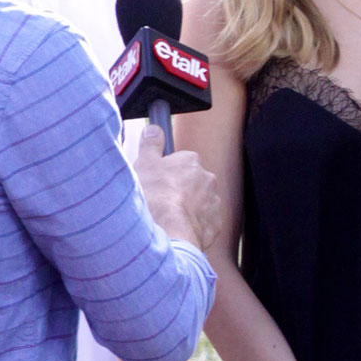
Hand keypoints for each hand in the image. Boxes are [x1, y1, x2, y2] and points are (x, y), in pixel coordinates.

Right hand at [136, 127, 220, 252]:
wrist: (168, 230)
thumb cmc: (155, 195)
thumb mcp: (145, 163)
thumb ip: (150, 144)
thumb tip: (154, 130)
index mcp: (191, 161)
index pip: (181, 161)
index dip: (167, 172)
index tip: (158, 181)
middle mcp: (207, 179)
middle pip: (192, 182)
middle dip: (179, 190)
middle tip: (161, 201)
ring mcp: (214, 203)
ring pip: (199, 203)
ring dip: (187, 209)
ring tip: (169, 218)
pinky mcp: (215, 224)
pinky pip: (204, 223)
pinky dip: (193, 226)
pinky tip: (178, 230)